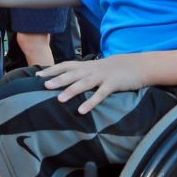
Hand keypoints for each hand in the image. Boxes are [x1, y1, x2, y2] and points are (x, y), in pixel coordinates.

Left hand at [36, 53, 150, 114]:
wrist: (139, 65)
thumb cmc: (115, 69)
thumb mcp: (98, 68)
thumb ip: (84, 73)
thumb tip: (69, 81)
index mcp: (87, 65)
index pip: (66, 65)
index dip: (52, 70)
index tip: (38, 75)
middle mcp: (92, 69)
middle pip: (72, 74)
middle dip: (58, 79)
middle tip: (44, 85)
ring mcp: (102, 76)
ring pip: (84, 83)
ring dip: (71, 91)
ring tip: (59, 100)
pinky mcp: (113, 84)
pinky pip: (100, 94)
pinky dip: (91, 102)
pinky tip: (82, 111)